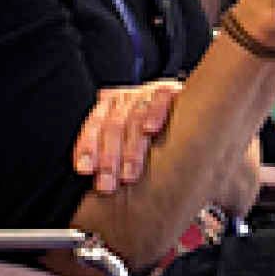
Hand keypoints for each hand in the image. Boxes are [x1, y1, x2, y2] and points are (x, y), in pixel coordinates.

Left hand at [74, 79, 182, 193]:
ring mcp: (148, 94)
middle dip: (108, 158)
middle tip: (107, 185)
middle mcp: (127, 98)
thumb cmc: (153, 131)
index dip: (88, 147)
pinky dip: (154, 114)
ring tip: (128, 176)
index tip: (85, 170)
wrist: (190, 105)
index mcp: (110, 106)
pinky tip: (151, 130)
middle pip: (113, 126)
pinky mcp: (171, 90)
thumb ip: (111, 151)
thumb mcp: (128, 139)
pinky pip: (160, 99)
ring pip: (134, 119)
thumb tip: (90, 174)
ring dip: (130, 150)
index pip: (94, 124)